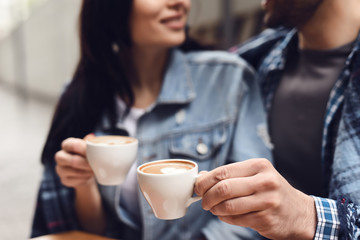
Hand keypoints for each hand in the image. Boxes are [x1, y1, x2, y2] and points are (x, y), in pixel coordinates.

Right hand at [55, 134, 94, 188]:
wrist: (87, 171)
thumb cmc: (89, 156)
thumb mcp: (91, 147)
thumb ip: (91, 142)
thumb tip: (92, 136)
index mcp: (67, 144)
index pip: (72, 145)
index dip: (84, 149)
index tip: (95, 153)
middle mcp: (60, 156)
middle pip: (73, 160)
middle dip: (87, 163)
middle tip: (97, 165)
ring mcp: (60, 169)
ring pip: (75, 172)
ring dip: (87, 171)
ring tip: (95, 170)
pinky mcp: (64, 180)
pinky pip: (75, 181)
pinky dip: (84, 178)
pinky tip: (89, 176)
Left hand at [194, 158, 316, 239]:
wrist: (298, 212)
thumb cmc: (270, 191)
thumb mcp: (255, 176)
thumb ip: (230, 175)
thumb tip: (201, 177)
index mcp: (259, 166)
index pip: (223, 171)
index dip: (205, 181)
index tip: (197, 187)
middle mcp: (265, 181)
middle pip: (223, 188)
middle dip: (207, 196)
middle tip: (203, 201)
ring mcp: (267, 201)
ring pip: (228, 206)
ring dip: (215, 209)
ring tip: (213, 208)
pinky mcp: (266, 219)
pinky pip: (236, 219)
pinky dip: (225, 218)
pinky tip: (225, 215)